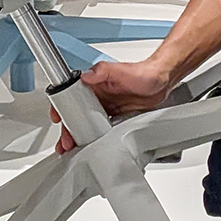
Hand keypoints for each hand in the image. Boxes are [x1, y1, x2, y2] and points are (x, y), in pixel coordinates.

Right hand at [51, 59, 174, 151]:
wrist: (163, 82)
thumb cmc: (144, 73)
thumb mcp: (122, 71)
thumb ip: (104, 71)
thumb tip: (87, 75)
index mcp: (93, 83)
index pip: (69, 94)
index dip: (61, 108)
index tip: (57, 118)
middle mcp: (97, 95)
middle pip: (75, 114)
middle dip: (68, 129)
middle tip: (66, 142)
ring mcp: (105, 107)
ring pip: (86, 123)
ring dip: (78, 136)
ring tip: (72, 149)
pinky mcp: (114, 116)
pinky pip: (100, 128)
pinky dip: (93, 137)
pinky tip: (91, 146)